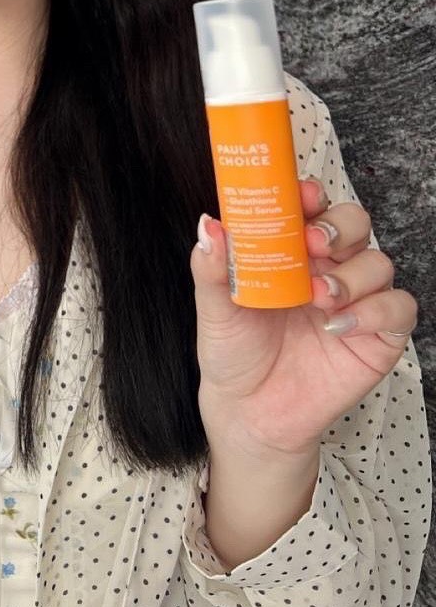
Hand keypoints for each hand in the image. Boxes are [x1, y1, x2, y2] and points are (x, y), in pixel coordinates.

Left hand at [192, 179, 417, 459]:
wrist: (249, 412)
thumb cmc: (234, 352)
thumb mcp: (214, 308)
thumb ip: (212, 267)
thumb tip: (208, 224)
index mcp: (289, 251)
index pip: (311, 207)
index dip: (311, 195)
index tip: (301, 195)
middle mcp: (327, 268)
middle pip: (354, 223)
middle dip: (340, 225)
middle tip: (314, 243)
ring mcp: (355, 301)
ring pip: (379, 262)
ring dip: (353, 273)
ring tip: (320, 296)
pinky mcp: (377, 337)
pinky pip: (398, 308)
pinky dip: (375, 311)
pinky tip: (339, 326)